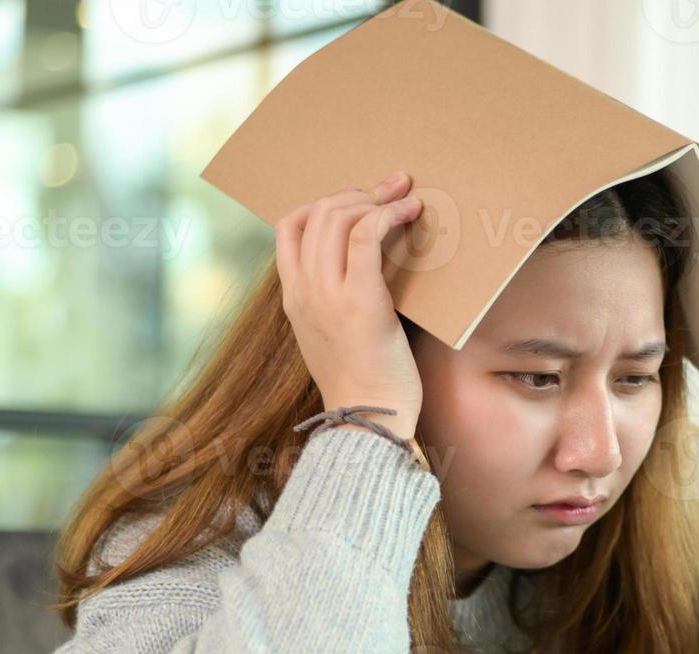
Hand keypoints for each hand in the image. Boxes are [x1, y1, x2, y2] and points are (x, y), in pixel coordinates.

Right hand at [274, 172, 424, 441]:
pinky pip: (366, 235)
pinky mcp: (359, 298)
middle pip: (316, 214)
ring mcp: (326, 294)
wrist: (367, 420)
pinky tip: (411, 212)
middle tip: (391, 188)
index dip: (322, 203)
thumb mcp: (338, 336)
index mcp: (293, 298)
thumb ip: (340, 300)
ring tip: (404, 197)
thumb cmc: (365, 383)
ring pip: (339, 218)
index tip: (358, 201)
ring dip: (375, 198)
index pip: (288, 228)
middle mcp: (303, 290)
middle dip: (357, 192)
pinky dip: (389, 215)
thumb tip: (371, 265)